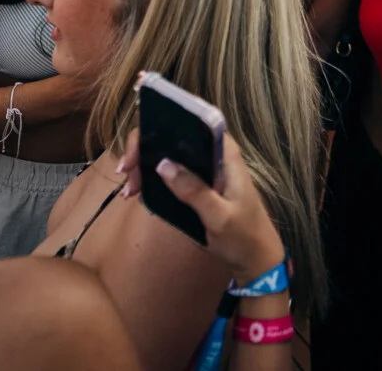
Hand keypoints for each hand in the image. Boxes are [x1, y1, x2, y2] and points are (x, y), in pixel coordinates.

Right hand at [120, 129, 287, 282]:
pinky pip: (172, 174)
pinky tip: (137, 193)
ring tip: (130, 189)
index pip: (191, 123)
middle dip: (145, 149)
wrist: (256, 259)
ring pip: (169, 155)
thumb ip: (194, 190)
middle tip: (125, 174)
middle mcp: (214, 155)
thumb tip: (162, 164)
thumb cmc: (244, 235)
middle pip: (173, 137)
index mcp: (225, 154)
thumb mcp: (219, 216)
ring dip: (145, 166)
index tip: (137, 149)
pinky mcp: (198, 185)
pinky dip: (153, 180)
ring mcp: (205, 170)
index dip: (160, 126)